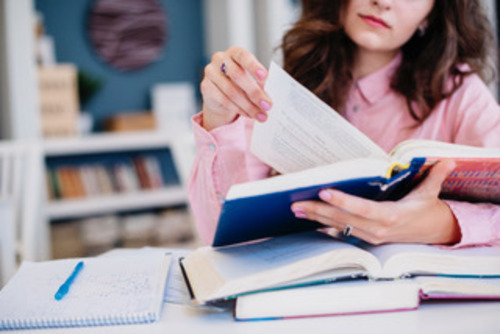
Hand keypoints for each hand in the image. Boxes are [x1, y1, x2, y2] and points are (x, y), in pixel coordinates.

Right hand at [201, 47, 271, 130]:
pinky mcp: (205, 86)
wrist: (221, 95)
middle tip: (267, 105)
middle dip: (255, 92)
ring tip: (261, 115)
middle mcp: (220, 59)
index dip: (253, 66)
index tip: (265, 77)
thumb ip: (260, 85)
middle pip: (237, 75)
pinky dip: (238, 109)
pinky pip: (223, 100)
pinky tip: (248, 114)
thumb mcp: (252, 80)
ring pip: (231, 91)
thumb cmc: (241, 83)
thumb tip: (268, 98)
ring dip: (248, 106)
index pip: (243, 55)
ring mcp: (210, 72)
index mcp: (234, 52)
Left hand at [291, 160, 460, 244]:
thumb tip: (448, 160)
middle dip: (318, 210)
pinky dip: (324, 223)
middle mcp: (377, 229)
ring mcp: (370, 236)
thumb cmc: (428, 209)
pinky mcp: (365, 239)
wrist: (433, 233)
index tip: (324, 191)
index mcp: (391, 216)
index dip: (343, 201)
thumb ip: (436, 176)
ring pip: (338, 225)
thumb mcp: (431, 192)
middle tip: (295, 202)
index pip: (363, 208)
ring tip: (295, 208)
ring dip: (316, 218)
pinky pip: (341, 230)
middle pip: (342, 219)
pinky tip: (309, 216)